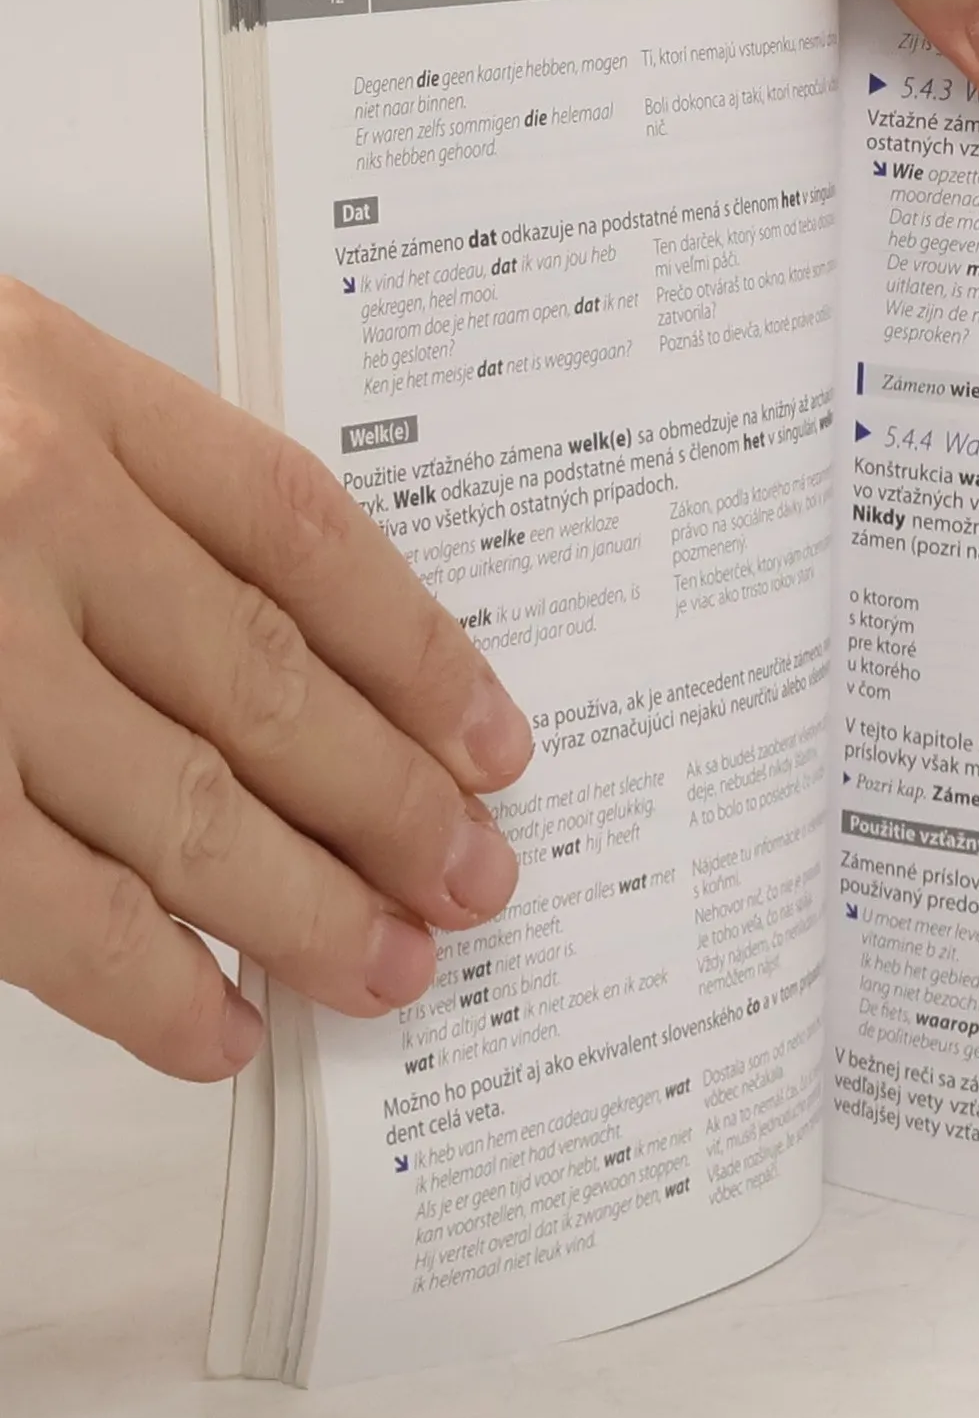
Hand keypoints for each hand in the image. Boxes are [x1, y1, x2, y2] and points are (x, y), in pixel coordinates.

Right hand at [0, 282, 532, 1080]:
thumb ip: (122, 492)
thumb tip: (297, 667)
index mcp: (67, 392)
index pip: (307, 537)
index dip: (419, 652)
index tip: (492, 742)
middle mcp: (19, 511)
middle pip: (268, 685)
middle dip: (390, 803)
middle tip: (475, 881)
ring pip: (178, 803)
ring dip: (304, 905)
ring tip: (392, 967)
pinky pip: (39, 901)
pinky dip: (141, 979)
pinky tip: (220, 1025)